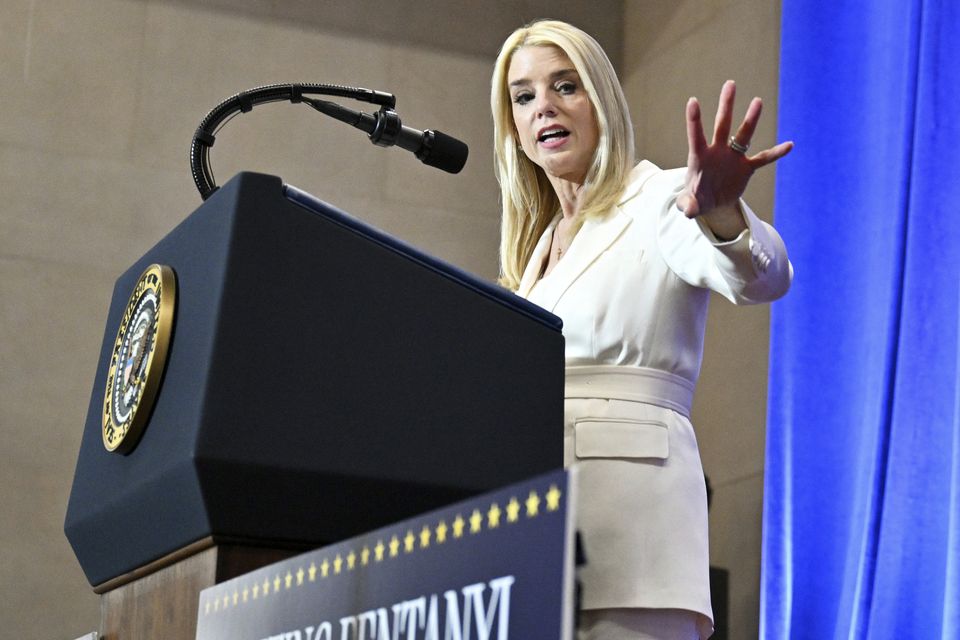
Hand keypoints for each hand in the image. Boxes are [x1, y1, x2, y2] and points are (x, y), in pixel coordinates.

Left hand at [678, 80, 792, 236]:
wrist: (712, 204)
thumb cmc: (696, 200)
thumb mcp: (689, 205)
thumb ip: (688, 206)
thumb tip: (689, 211)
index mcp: (699, 158)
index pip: (696, 135)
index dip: (694, 120)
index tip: (692, 100)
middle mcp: (717, 152)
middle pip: (722, 125)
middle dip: (726, 105)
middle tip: (730, 84)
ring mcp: (733, 158)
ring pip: (744, 134)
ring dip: (751, 119)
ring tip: (757, 101)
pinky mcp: (746, 168)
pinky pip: (764, 159)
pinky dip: (776, 153)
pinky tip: (790, 145)